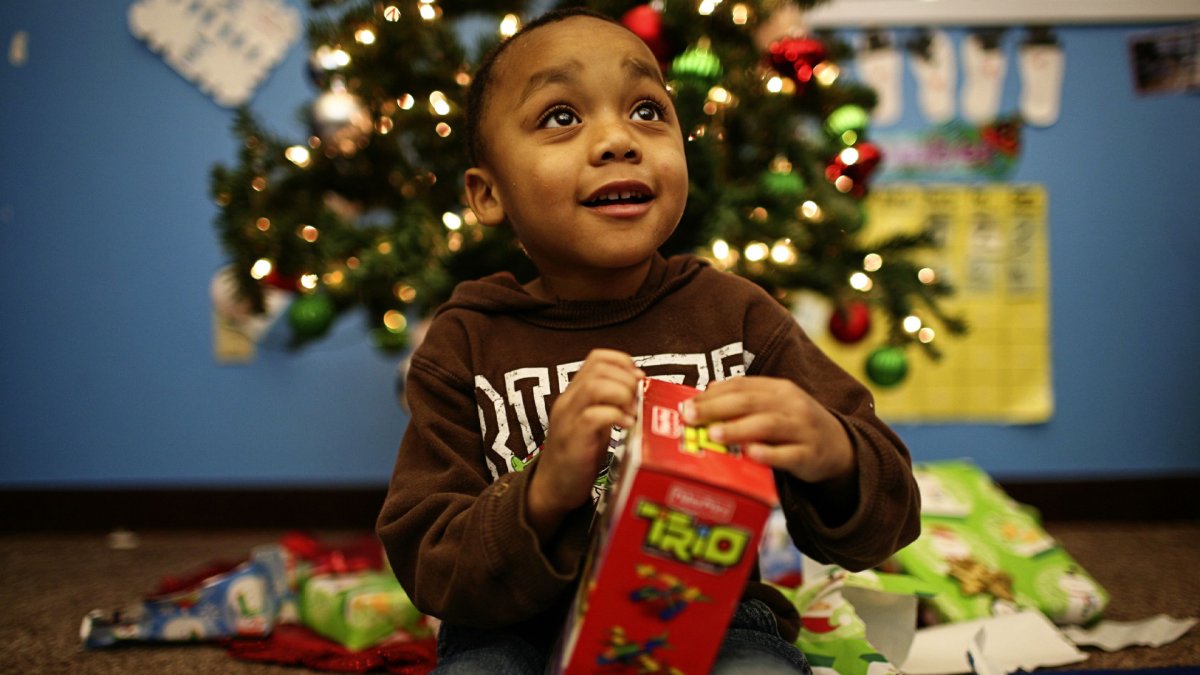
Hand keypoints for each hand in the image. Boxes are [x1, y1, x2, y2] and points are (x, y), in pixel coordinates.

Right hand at [527, 349, 642, 536]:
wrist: (553, 487)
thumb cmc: (579, 454)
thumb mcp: (595, 422)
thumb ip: (611, 403)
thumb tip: (640, 389)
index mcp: (575, 393)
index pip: (597, 358)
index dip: (623, 362)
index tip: (638, 379)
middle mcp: (568, 400)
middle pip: (598, 369)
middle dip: (626, 380)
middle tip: (637, 400)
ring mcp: (568, 419)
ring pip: (594, 387)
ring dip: (621, 395)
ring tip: (631, 412)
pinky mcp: (572, 439)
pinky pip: (593, 417)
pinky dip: (615, 417)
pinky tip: (626, 427)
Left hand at [681, 376, 855, 483]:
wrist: (840, 447)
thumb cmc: (795, 425)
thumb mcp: (775, 405)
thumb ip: (745, 399)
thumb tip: (706, 394)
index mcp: (778, 389)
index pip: (741, 386)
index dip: (712, 394)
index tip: (686, 403)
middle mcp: (791, 405)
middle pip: (750, 402)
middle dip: (716, 408)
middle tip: (690, 416)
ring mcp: (802, 429)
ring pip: (768, 425)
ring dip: (738, 428)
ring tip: (713, 433)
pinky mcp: (809, 456)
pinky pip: (788, 455)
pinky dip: (768, 454)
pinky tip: (750, 454)